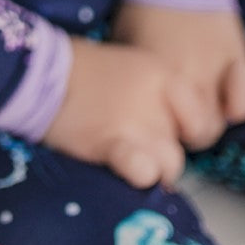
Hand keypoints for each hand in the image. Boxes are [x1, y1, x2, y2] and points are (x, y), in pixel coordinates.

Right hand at [41, 37, 185, 189]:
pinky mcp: (114, 143)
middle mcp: (159, 99)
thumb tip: (173, 133)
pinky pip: (144, 171)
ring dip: (154, 171)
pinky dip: (141, 176)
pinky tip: (128, 171)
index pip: (202, 118)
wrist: (41, 71)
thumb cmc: (84, 71)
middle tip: (143, 151)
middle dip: (167, 153)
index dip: (189, 134)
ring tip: (132, 165)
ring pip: (171, 164)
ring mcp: (138, 122)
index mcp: (165, 74)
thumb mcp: (133, 68)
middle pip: (186, 144)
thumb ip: (158, 96)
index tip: (172, 136)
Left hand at [111, 1, 244, 151]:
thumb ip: (132, 78)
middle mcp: (187, 79)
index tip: (154, 123)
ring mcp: (214, 70)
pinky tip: (229, 107)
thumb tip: (128, 106)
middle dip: (184, 134)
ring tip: (198, 114)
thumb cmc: (143, 5)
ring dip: (208, 123)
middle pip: (192, 135)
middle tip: (177, 121)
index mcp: (156, 76)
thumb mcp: (124, 41)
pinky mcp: (237, 56)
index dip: (158, 133)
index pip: (160, 130)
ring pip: (217, 123)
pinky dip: (237, 107)